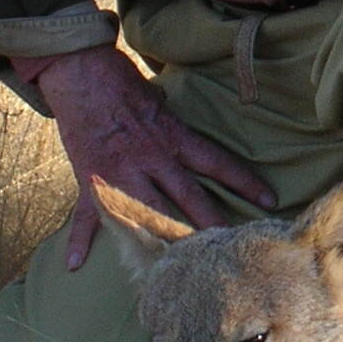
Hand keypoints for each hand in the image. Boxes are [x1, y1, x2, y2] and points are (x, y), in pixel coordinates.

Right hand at [15, 45, 275, 268]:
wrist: (80, 72)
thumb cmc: (121, 82)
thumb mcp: (159, 103)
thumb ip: (174, 130)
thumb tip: (192, 146)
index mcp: (171, 137)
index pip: (216, 161)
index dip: (243, 181)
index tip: (269, 199)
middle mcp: (149, 159)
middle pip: (188, 197)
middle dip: (212, 224)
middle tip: (234, 248)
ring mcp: (119, 174)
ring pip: (147, 215)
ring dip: (162, 242)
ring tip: (178, 270)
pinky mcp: (89, 181)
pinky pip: (85, 215)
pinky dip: (78, 239)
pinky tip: (74, 263)